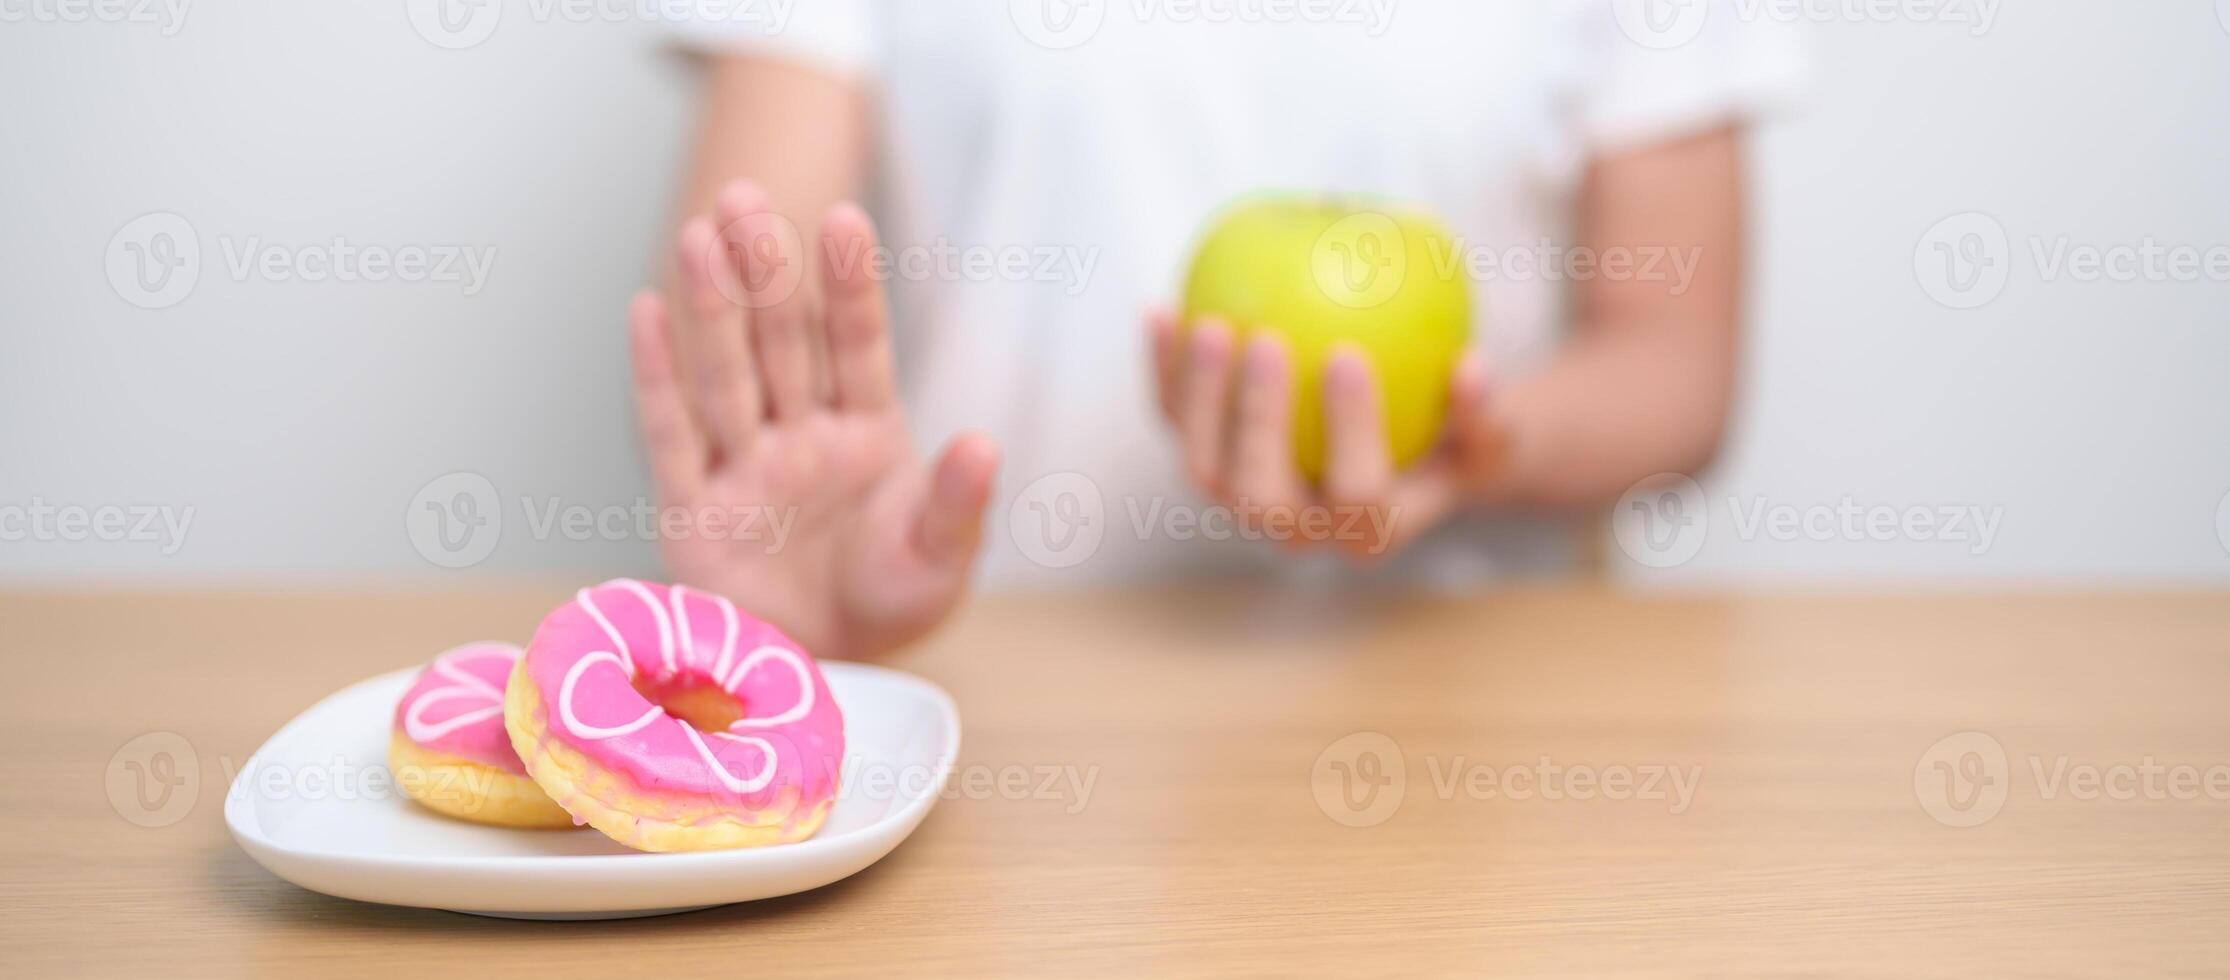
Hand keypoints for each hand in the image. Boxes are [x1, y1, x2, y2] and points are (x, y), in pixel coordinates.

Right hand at [627, 181, 999, 659]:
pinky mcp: (692, 509)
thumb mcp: (941, 559)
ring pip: (727, 373)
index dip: (850, 285)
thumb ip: (959, 502)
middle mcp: (801, 435)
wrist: (825, 676)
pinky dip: (657, 375)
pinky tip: (646, 308)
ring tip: (702, 233)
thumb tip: (982, 443)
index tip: (845, 219)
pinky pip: (672, 434)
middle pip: (782, 341)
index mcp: (867, 432)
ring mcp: (744, 466)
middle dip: (767, 272)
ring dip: (714, 307)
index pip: (857, 345)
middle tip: (749, 197)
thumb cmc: (889, 605)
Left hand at [1147, 310, 1511, 559]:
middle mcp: (1299, 531)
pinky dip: (1163, 373)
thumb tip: (1472, 368)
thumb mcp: (1489, 434)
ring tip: (1210, 322)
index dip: (1349, 430)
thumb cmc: (1452, 441)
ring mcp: (1246, 502)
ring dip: (1199, 399)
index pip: (1356, 493)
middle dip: (1258, 423)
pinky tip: (1161, 308)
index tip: (1348, 352)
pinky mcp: (1210, 466)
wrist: (1400, 459)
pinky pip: (1176, 423)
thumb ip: (1485, 414)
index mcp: (1369, 531)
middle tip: (1267, 340)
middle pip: (1261, 497)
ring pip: (1204, 468)